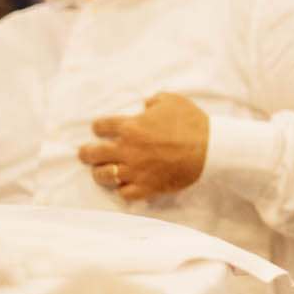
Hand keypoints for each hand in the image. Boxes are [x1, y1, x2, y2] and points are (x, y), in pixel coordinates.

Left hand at [78, 92, 209, 201]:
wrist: (209, 149)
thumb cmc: (191, 122)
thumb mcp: (173, 100)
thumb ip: (154, 100)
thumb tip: (146, 105)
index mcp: (131, 127)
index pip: (101, 126)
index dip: (98, 127)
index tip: (98, 128)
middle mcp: (127, 150)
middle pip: (94, 153)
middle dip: (86, 153)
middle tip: (84, 153)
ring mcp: (135, 171)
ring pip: (104, 175)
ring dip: (100, 172)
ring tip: (101, 171)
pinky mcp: (146, 187)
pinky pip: (124, 193)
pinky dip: (123, 190)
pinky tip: (125, 186)